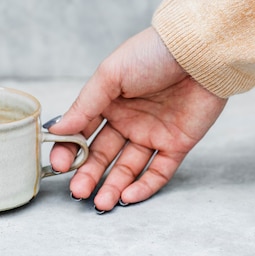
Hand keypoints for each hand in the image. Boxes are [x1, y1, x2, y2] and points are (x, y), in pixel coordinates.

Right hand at [49, 27, 226, 211]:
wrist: (198, 51)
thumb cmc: (152, 54)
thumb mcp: (110, 74)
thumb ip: (84, 106)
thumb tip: (55, 130)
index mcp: (108, 102)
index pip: (82, 132)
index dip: (69, 150)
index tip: (60, 165)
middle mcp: (128, 120)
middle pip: (103, 154)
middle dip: (88, 174)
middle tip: (78, 192)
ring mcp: (152, 133)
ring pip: (128, 168)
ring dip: (113, 187)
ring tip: (100, 203)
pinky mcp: (177, 144)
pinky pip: (159, 171)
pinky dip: (144, 186)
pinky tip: (128, 197)